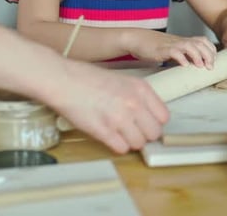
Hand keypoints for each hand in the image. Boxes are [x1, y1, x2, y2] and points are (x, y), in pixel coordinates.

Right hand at [48, 60, 168, 153]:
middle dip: (144, 134)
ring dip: (130, 142)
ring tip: (119, 133)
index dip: (154, 122)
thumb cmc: (89, 79)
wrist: (62, 80)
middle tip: (132, 130)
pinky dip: (117, 146)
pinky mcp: (104, 131)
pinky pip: (122, 148)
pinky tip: (109, 136)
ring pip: (139, 143)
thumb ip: (139, 97)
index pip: (164, 117)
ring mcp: (120, 118)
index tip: (146, 123)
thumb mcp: (123, 81)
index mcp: (141, 89)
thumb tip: (149, 116)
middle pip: (154, 133)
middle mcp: (134, 103)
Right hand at [126, 30, 216, 69]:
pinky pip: (174, 52)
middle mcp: (179, 41)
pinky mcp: (162, 50)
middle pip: (200, 43)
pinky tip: (185, 65)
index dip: (211, 50)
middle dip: (208, 54)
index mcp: (183, 41)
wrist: (137, 39)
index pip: (203, 41)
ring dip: (198, 56)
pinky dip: (181, 58)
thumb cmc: (153, 47)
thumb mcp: (171, 51)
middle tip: (210, 67)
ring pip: (190, 46)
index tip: (213, 60)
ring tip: (201, 66)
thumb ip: (181, 56)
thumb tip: (191, 67)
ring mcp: (171, 44)